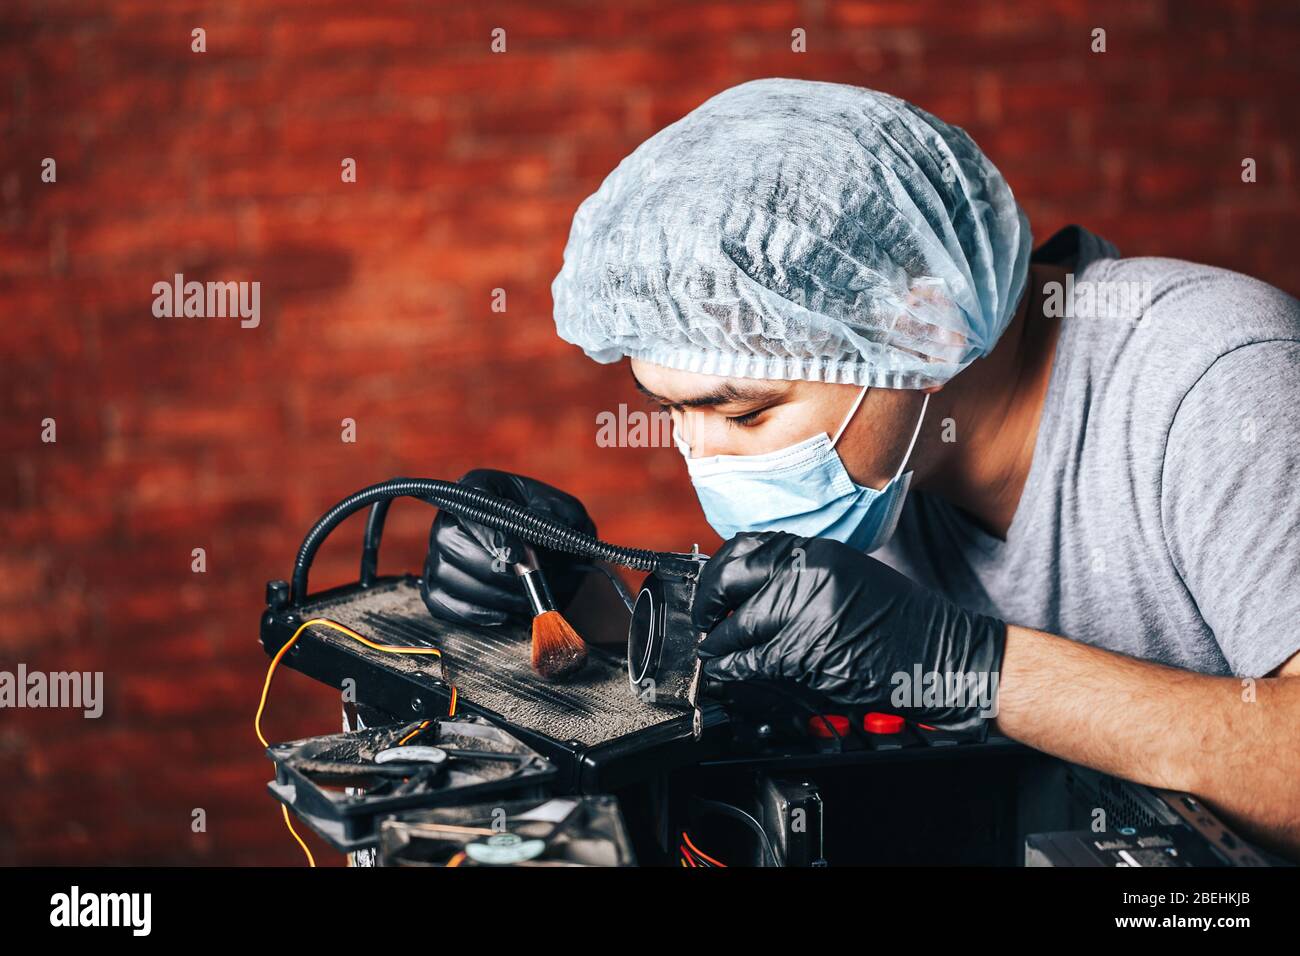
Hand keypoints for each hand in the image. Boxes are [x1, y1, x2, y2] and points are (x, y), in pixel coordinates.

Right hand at [420, 469, 595, 626]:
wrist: (556, 561)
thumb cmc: (557, 531)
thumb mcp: (568, 516)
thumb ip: (556, 520)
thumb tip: (538, 533)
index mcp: (483, 487)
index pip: (470, 499)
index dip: (490, 531)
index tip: (517, 557)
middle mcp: (451, 515)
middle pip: (450, 540)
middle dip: (493, 570)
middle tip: (526, 583)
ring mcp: (439, 551)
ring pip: (448, 575)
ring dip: (491, 594)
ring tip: (524, 598)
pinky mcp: (437, 584)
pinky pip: (441, 603)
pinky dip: (474, 614)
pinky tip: (504, 614)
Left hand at [693, 532, 1005, 734]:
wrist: (941, 655)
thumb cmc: (900, 621)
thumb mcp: (847, 575)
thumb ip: (797, 575)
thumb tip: (746, 589)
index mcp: (815, 551)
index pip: (743, 549)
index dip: (717, 574)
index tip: (711, 592)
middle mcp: (806, 573)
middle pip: (728, 581)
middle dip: (706, 606)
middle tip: (704, 624)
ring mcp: (804, 612)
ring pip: (734, 627)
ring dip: (717, 646)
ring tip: (715, 654)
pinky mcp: (805, 653)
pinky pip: (751, 661)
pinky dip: (734, 670)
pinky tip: (731, 672)